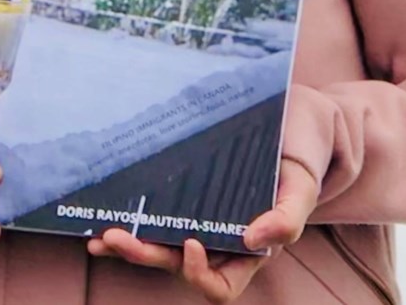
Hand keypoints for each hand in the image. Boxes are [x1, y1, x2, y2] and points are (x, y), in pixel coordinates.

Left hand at [86, 161, 318, 303]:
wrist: (294, 121)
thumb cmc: (301, 158)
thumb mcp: (302, 187)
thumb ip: (287, 218)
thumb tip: (251, 240)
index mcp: (249, 250)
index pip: (221, 285)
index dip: (200, 275)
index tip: (190, 243)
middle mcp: (220, 239)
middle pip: (178, 264)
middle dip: (145, 255)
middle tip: (116, 237)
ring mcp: (200, 215)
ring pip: (161, 243)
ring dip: (130, 244)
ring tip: (103, 235)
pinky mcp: (185, 190)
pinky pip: (158, 211)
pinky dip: (134, 216)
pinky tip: (109, 210)